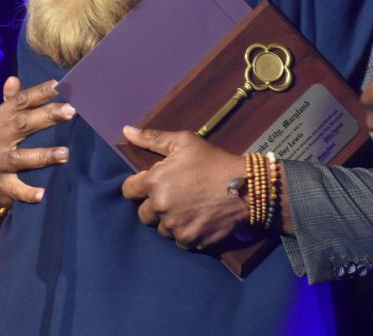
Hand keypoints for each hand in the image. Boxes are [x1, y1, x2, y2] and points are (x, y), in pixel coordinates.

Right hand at [0, 77, 75, 206]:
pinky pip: (15, 188)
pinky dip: (28, 192)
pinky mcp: (1, 185)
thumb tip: (13, 78)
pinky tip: (43, 194)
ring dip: (43, 155)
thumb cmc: (1, 144)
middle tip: (72, 110)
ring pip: (20, 157)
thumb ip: (10, 101)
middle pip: (22, 125)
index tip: (61, 85)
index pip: (19, 102)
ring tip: (66, 153)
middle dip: (47, 116)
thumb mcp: (1, 122)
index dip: (40, 93)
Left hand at [120, 127, 247, 250]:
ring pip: (161, 228)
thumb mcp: (184, 142)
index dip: (139, 187)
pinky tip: (199, 219)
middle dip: (155, 206)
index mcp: (154, 182)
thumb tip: (126, 131)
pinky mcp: (189, 241)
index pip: (128, 191)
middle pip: (143, 213)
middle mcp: (160, 206)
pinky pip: (178, 241)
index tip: (154, 185)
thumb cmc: (213, 161)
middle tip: (176, 197)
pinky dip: (185, 232)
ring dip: (170, 221)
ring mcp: (174, 226)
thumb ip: (152, 138)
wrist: (246, 187)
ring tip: (189, 208)